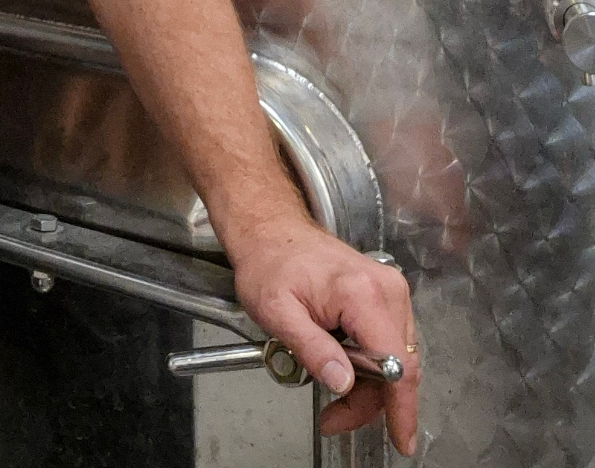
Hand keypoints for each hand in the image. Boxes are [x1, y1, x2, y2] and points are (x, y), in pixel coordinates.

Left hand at [228, 213, 419, 457]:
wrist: (272, 230)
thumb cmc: (269, 264)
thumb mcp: (277, 311)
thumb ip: (312, 348)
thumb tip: (343, 383)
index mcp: (362, 293)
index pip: (397, 364)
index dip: (401, 408)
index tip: (402, 441)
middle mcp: (387, 289)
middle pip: (397, 368)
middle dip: (369, 401)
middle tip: (333, 416)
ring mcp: (391, 290)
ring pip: (396, 360)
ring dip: (369, 387)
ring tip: (331, 391)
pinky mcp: (386, 294)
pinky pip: (390, 343)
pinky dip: (371, 366)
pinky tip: (343, 367)